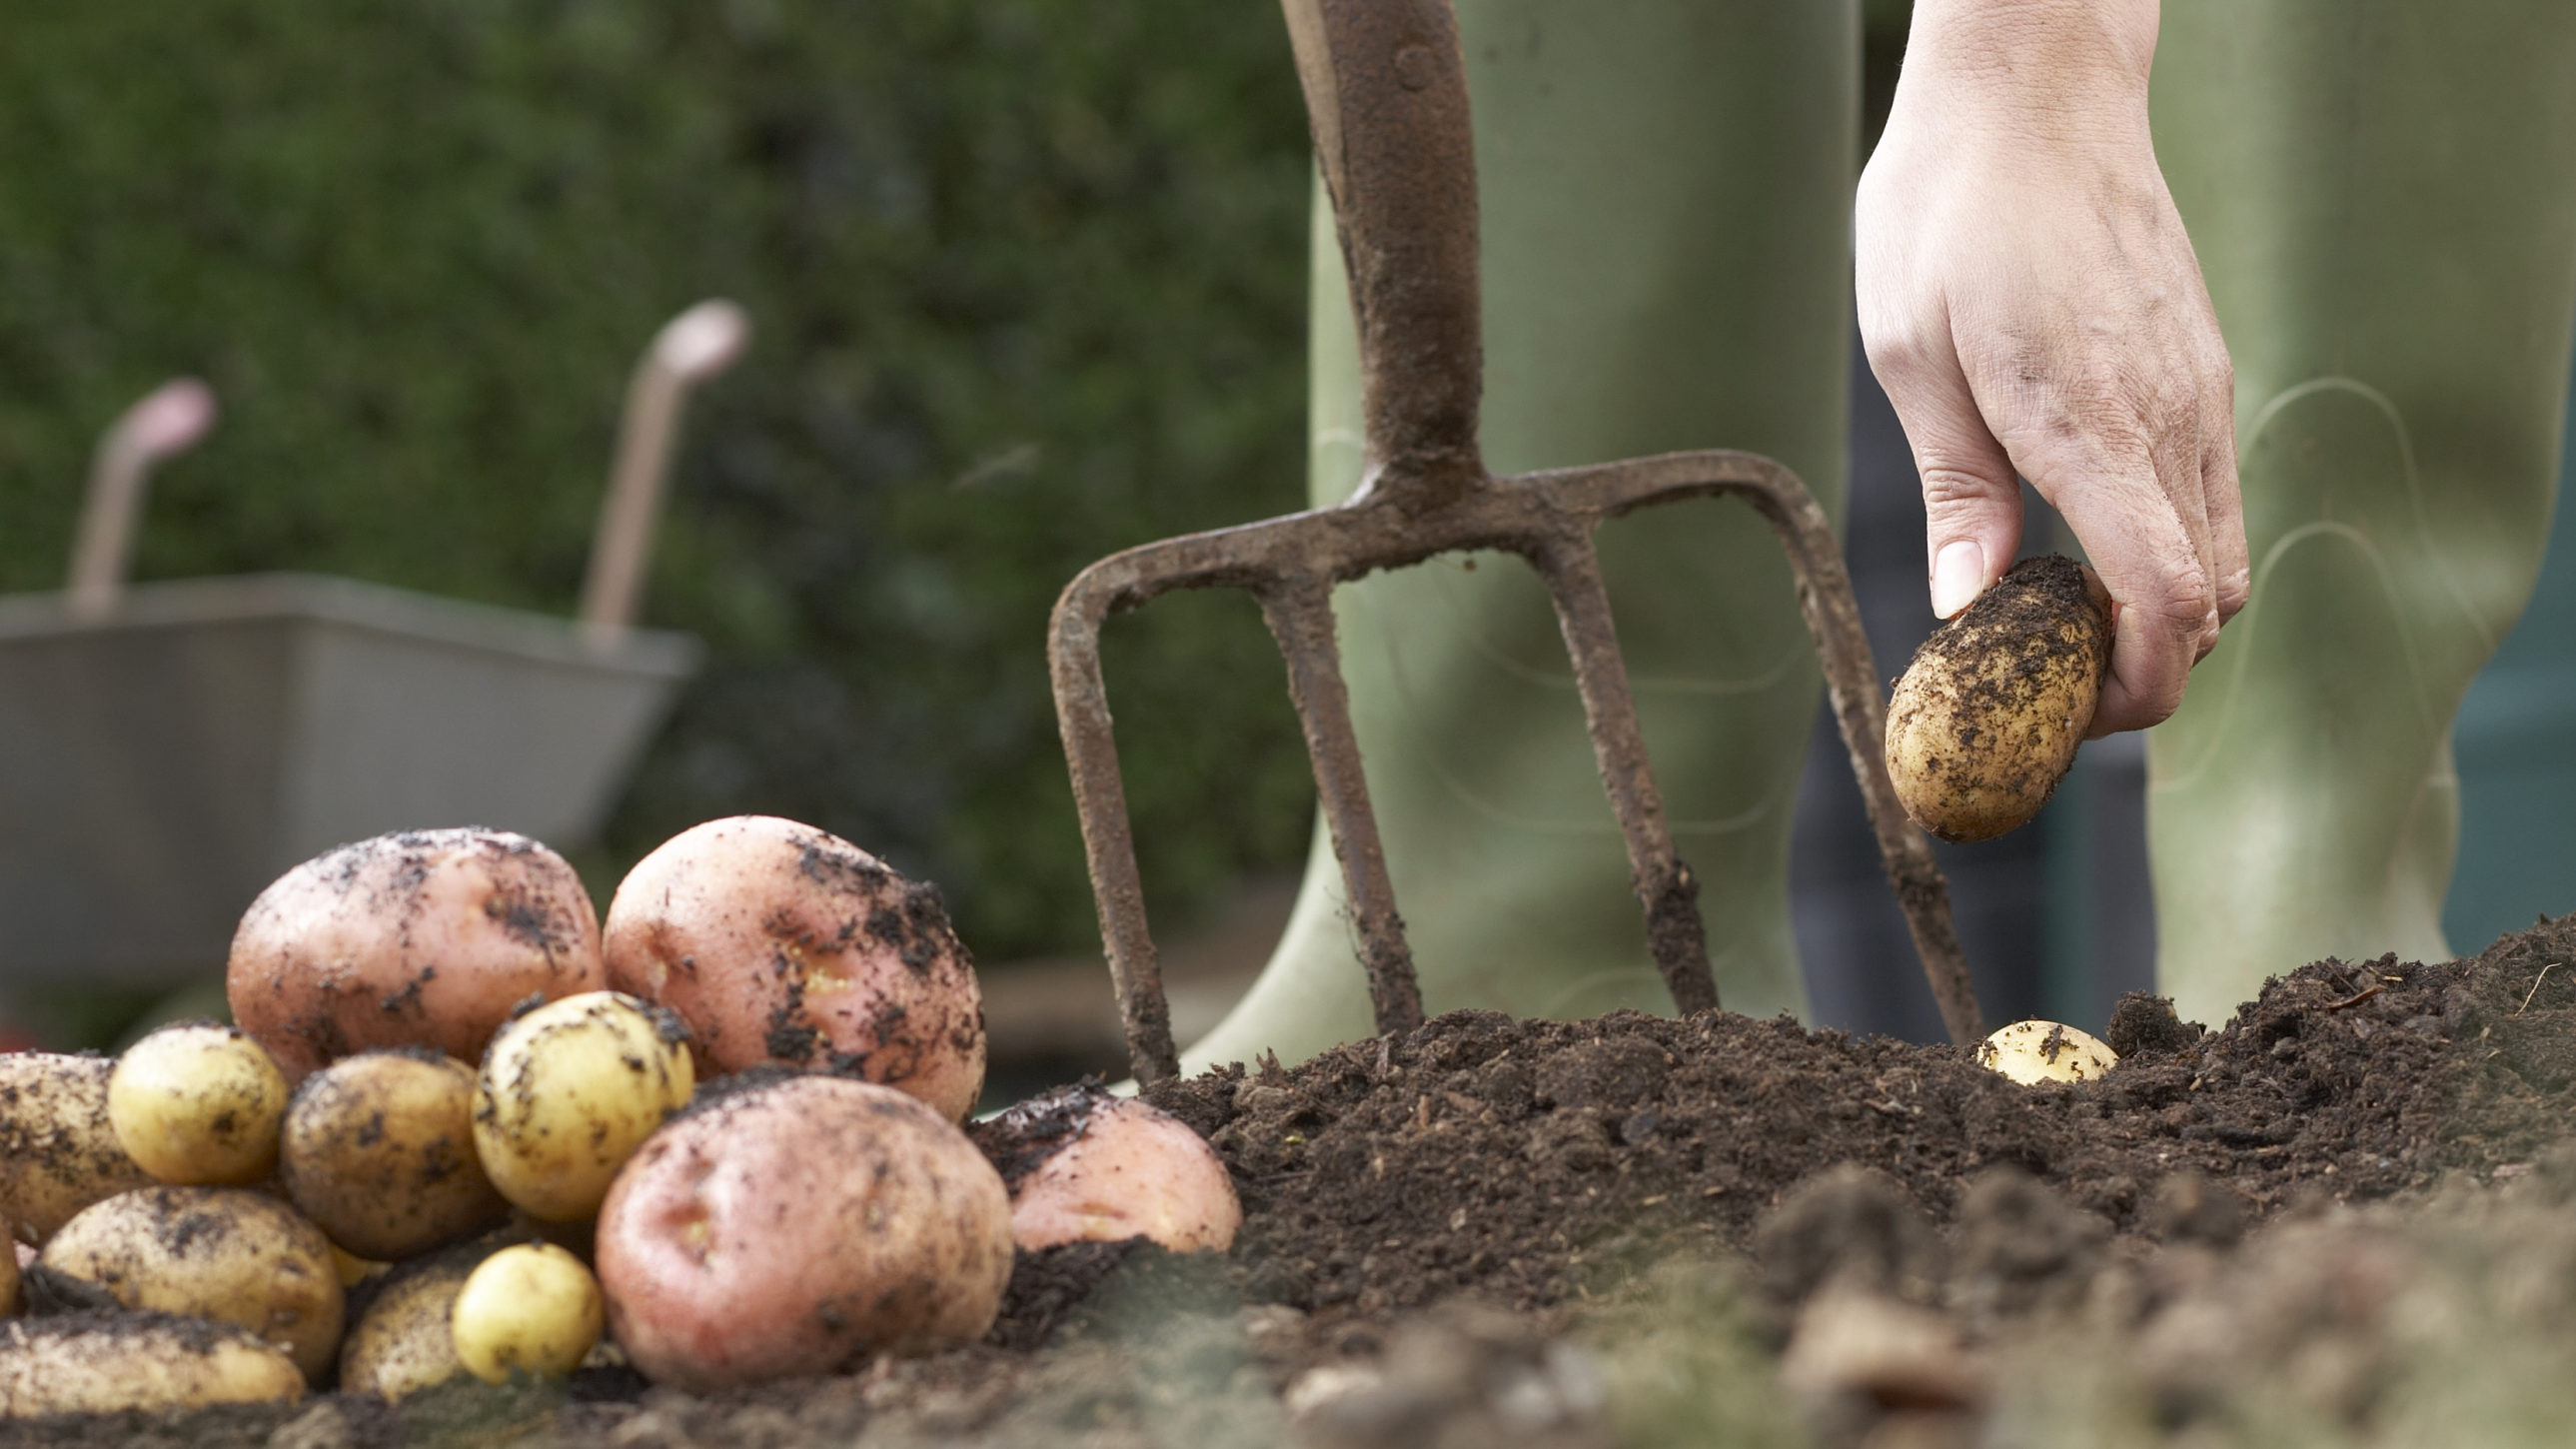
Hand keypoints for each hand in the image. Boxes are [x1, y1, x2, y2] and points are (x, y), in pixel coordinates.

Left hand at [1855, 0, 2246, 735]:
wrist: (2033, 88)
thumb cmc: (1949, 210)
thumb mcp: (1912, 355)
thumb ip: (1956, 490)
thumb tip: (1969, 611)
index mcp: (2091, 424)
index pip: (2165, 601)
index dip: (2133, 688)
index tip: (2064, 718)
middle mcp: (2171, 416)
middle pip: (2209, 602)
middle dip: (2143, 669)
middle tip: (2043, 681)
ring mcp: (2199, 389)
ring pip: (2219, 551)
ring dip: (2156, 610)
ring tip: (2054, 615)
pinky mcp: (2201, 365)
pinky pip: (2209, 492)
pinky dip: (2165, 546)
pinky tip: (2080, 533)